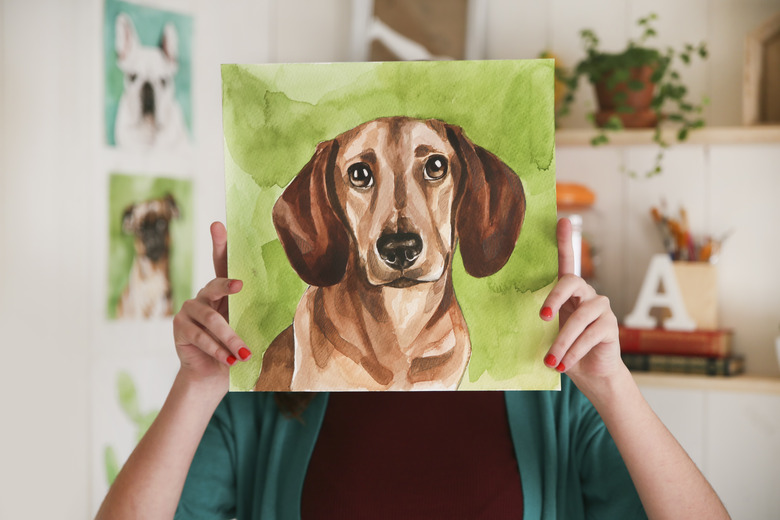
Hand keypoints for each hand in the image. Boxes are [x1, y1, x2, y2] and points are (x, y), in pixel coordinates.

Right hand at [172, 222, 250, 389]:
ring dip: (230, 338)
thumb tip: (284, 305)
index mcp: (221, 292)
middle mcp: (203, 296)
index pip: (220, 263)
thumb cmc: (235, 347)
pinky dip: (218, 349)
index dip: (218, 243)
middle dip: (227, 286)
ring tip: (244, 353)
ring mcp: (188, 310)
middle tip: (239, 285)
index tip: (217, 225)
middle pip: (214, 286)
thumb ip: (252, 315)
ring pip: (211, 319)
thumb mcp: (247, 328)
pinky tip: (230, 359)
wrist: (213, 373)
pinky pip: (200, 336)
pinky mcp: (180, 327)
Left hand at [539, 218, 622, 381]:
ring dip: (562, 341)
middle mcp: (587, 293)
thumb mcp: (547, 332)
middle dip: (555, 297)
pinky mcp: (610, 325)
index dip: (565, 241)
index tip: (562, 220)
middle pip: (571, 282)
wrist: (590, 373)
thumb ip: (538, 319)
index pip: (567, 262)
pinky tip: (563, 365)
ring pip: (579, 317)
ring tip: (550, 360)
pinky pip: (590, 335)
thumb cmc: (562, 349)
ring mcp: (601, 307)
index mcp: (569, 292)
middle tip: (542, 316)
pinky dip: (573, 352)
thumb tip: (504, 314)